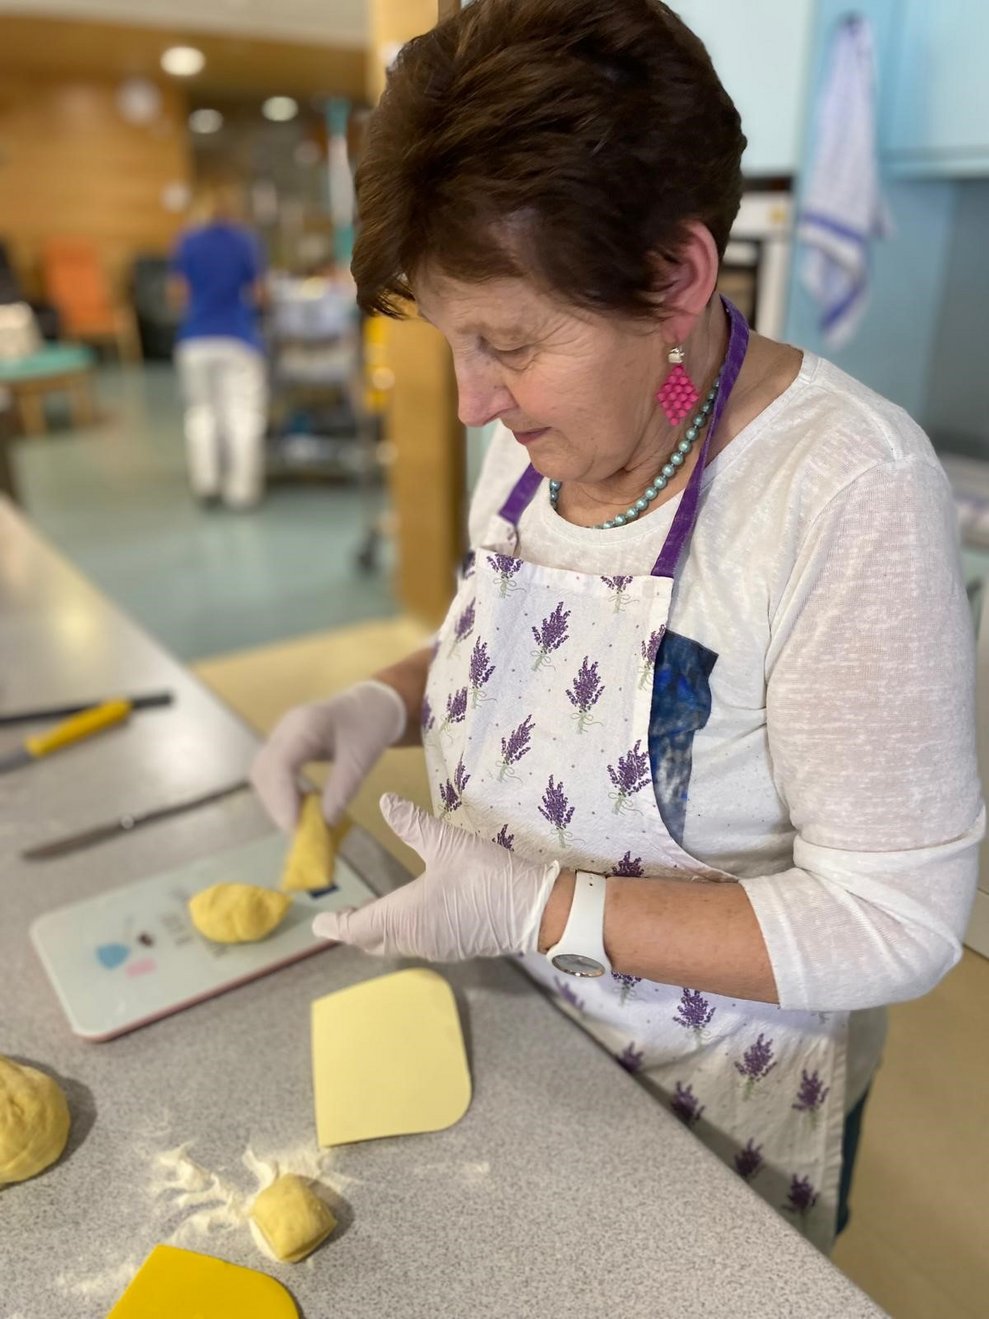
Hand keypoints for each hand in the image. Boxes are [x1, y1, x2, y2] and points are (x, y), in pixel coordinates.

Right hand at [250, 681, 406, 830]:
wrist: (371, 704)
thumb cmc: (369, 726)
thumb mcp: (362, 759)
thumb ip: (342, 789)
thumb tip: (324, 824)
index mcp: (307, 724)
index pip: (280, 763)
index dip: (282, 798)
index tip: (294, 827)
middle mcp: (286, 728)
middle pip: (264, 770)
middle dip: (276, 804)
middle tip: (298, 830)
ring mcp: (281, 735)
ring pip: (262, 773)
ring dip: (276, 801)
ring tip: (300, 820)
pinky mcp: (283, 745)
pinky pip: (271, 772)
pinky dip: (280, 793)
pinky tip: (299, 805)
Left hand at [312, 795, 559, 959]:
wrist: (536, 910)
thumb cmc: (486, 877)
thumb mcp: (447, 843)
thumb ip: (412, 824)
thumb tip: (384, 802)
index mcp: (404, 917)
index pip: (357, 928)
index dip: (336, 926)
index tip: (320, 923)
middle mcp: (416, 938)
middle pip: (373, 942)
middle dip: (355, 931)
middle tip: (342, 920)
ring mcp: (438, 947)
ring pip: (396, 945)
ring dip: (379, 934)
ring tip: (370, 917)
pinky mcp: (457, 947)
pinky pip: (417, 944)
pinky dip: (402, 934)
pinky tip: (411, 918)